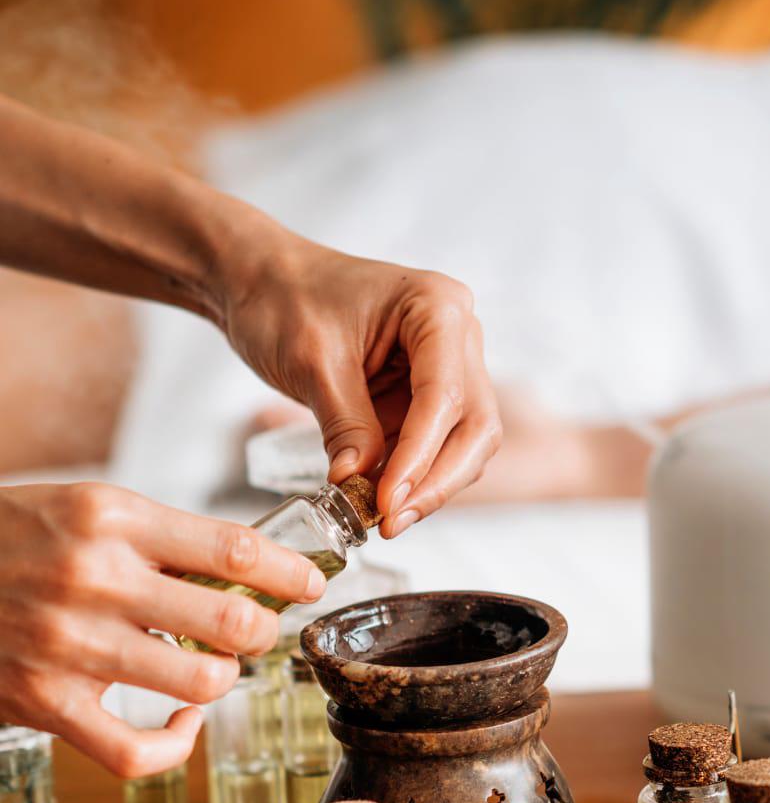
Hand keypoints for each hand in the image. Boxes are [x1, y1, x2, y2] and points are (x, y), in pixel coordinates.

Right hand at [0, 483, 324, 776]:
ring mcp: (68, 647)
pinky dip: (178, 744)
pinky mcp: (45, 704)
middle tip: (258, 629)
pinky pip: (139, 752)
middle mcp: (93, 581)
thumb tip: (252, 570)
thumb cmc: (15, 538)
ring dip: (224, 678)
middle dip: (264, 631)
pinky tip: (183, 720)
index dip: (290, 572)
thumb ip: (164, 540)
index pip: (234, 548)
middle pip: (231, 622)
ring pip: (201, 684)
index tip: (313, 583)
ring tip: (212, 665)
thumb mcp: (89, 509)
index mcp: (112, 520)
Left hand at [219, 242, 501, 537]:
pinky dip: (411, 474)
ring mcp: (448, 364)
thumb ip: (344, 423)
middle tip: (390, 521)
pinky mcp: (426, 391)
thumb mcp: (311, 362)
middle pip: (475, 422)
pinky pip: (435, 443)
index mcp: (438, 307)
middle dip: (437, 478)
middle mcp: (458, 334)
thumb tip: (358, 483)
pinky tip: (379, 499)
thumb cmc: (284, 297)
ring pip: (464, 440)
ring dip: (429, 484)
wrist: (260, 281)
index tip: (387, 500)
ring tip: (381, 519)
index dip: (420, 454)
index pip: (446, 393)